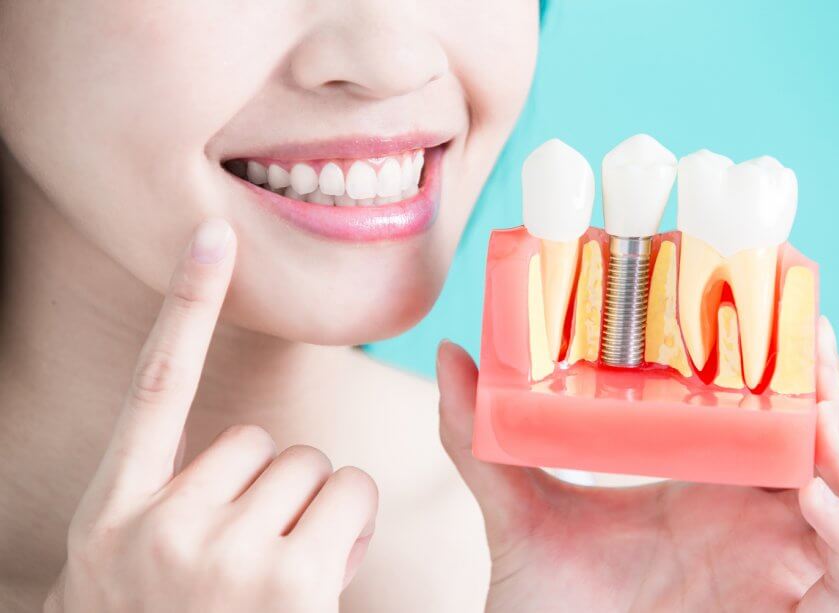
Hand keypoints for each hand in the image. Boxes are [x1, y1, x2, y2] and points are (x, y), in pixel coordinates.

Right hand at [45, 219, 376, 612]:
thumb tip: (264, 456)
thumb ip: (179, 496)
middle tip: (254, 551)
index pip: (155, 383)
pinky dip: (344, 528)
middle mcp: (161, 522)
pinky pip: (346, 498)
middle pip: (265, 440)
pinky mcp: (287, 581)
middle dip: (276, 487)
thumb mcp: (131, 559)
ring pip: (312, 466)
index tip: (211, 235)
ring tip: (279, 572)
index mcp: (115, 507)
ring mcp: (222, 554)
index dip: (186, 303)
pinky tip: (312, 581)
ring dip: (312, 509)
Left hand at [437, 317, 838, 611]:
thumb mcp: (515, 503)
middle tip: (812, 353)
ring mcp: (781, 564)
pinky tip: (806, 493)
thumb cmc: (549, 597)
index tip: (787, 296)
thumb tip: (451, 354)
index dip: (803, 356)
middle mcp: (759, 512)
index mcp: (713, 474)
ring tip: (818, 417)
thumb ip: (477, 434)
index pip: (789, 404)